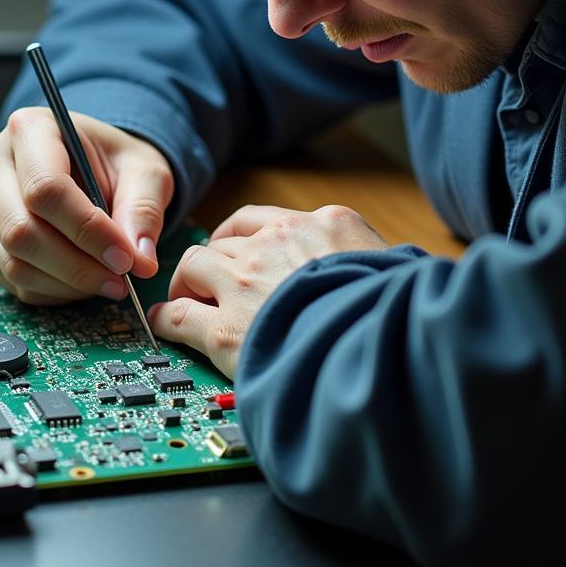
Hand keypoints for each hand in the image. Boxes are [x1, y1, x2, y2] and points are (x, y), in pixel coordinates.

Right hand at [0, 107, 173, 304]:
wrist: (92, 165)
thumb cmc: (115, 163)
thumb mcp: (145, 172)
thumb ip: (144, 210)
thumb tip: (140, 260)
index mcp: (31, 129)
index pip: (46, 188)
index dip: (87, 230)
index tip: (125, 258)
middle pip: (21, 230)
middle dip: (77, 266)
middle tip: (120, 281)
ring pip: (13, 262)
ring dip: (66, 285)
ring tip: (107, 282)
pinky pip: (9, 279)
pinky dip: (50, 291)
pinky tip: (81, 280)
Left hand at [148, 203, 388, 378]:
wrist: (382, 347)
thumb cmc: (399, 312)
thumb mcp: (396, 266)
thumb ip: (371, 259)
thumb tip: (383, 269)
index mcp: (325, 225)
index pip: (265, 219)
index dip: (242, 236)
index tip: (237, 248)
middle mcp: (278, 242)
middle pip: (226, 241)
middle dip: (215, 262)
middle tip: (210, 283)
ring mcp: (246, 282)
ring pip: (195, 265)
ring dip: (189, 284)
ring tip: (186, 302)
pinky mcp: (225, 327)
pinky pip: (178, 314)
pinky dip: (167, 319)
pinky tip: (166, 326)